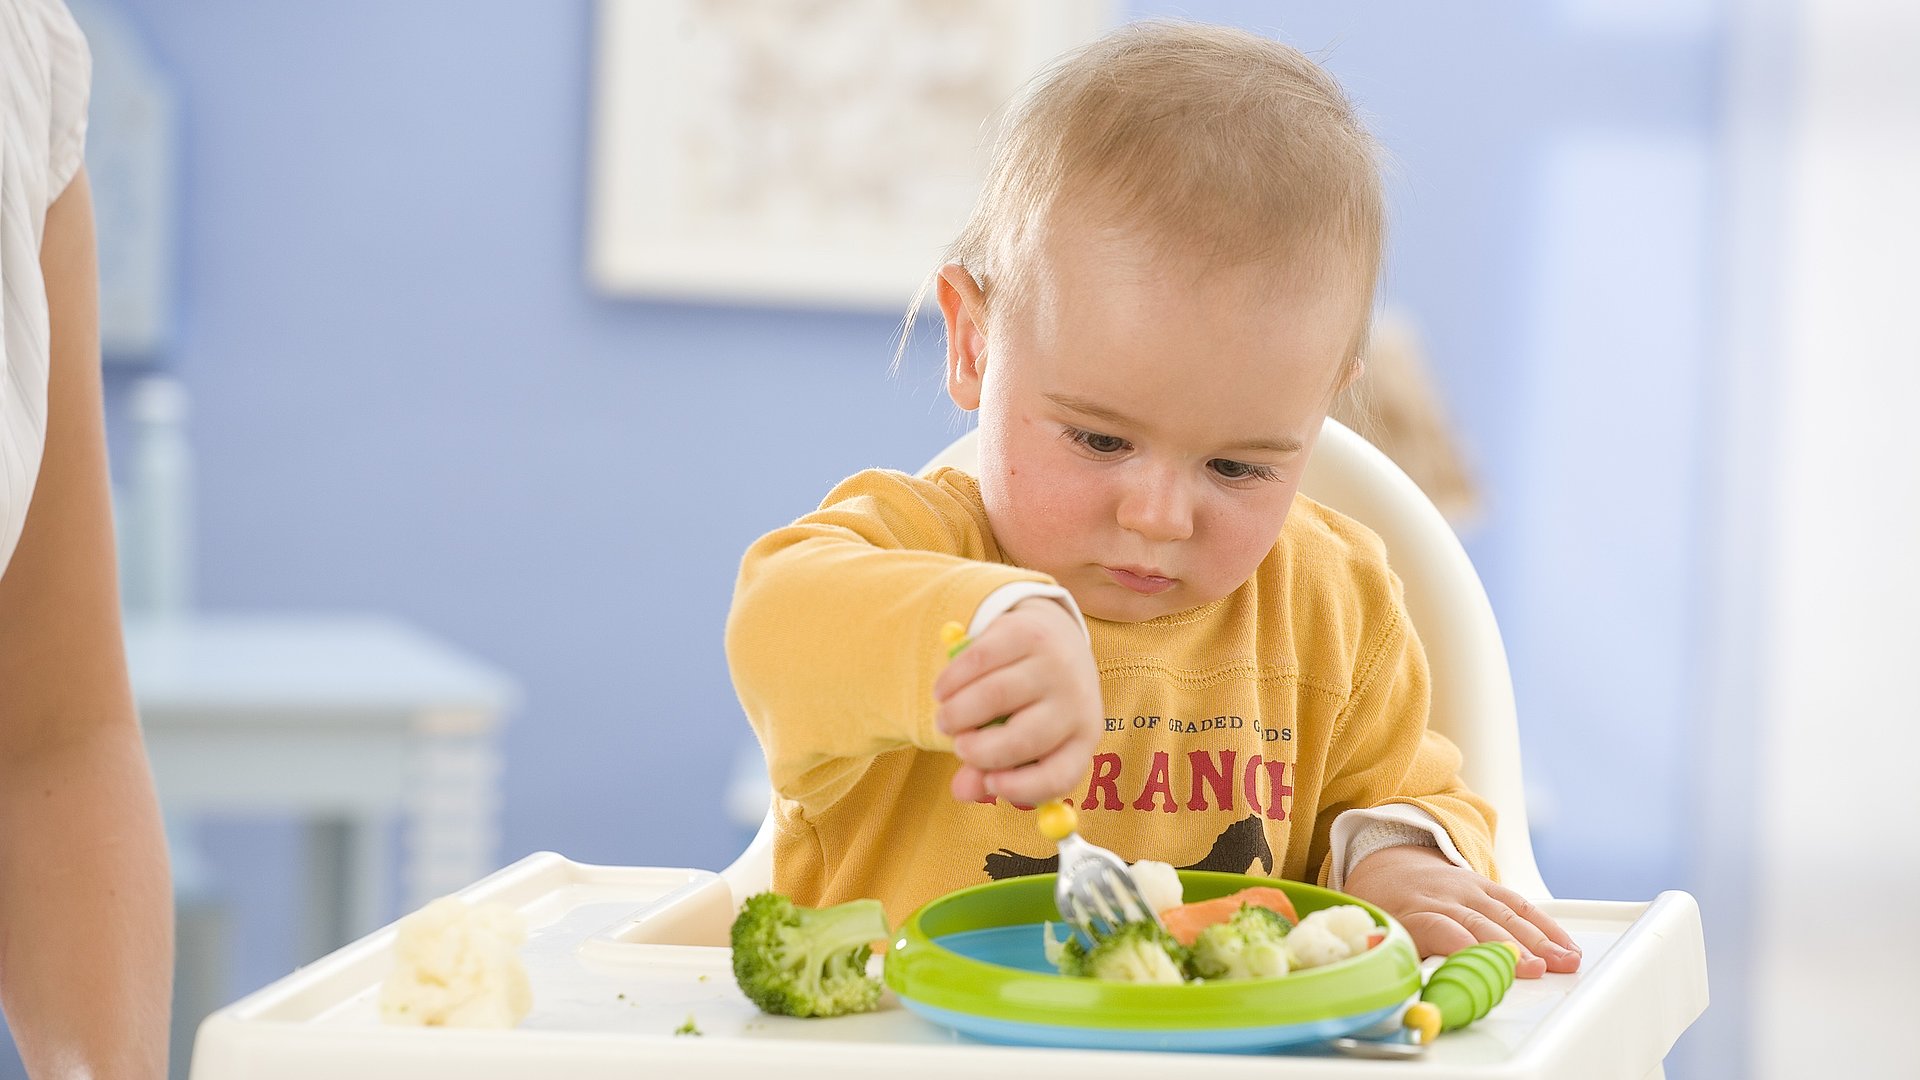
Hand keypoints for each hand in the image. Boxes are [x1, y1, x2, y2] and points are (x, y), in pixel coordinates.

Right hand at [933, 598, 1101, 806]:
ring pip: (994, 696)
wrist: (1052, 636)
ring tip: (946, 718)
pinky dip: (951, 681)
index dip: (1022, 787)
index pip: (1059, 774)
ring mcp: (1055, 663)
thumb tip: (962, 792)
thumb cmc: (1033, 703)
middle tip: (957, 744)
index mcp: (1082, 737)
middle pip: (1023, 738)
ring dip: (957, 714)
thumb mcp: (1023, 739)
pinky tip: (943, 691)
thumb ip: (990, 770)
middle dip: (977, 749)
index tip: (989, 784)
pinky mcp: (1029, 632)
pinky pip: (979, 660)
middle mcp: (1077, 700)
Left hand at [1342, 845, 1580, 977]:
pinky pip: (1520, 904)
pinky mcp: (1487, 885)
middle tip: (1535, 970)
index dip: (1464, 947)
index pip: (1439, 928)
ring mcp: (1468, 889)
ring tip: (1563, 962)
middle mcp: (1443, 898)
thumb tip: (1407, 993)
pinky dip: (1546, 925)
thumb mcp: (1379, 932)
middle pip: (1480, 923)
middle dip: (1510, 947)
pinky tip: (1564, 945)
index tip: (1484, 968)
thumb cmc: (1387, 908)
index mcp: (1412, 913)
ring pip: (1507, 913)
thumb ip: (1396, 958)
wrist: (1389, 865)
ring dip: (1538, 939)